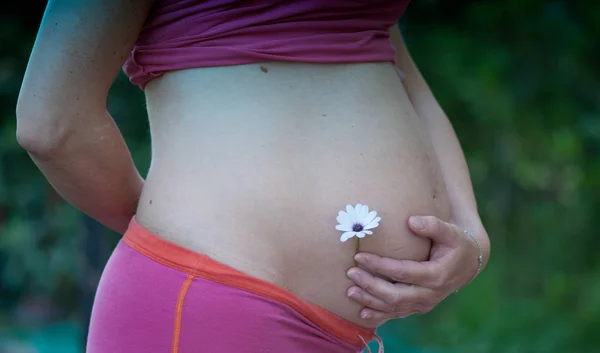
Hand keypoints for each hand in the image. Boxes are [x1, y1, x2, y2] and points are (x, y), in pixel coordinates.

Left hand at [346, 216, 487, 325]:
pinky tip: (363, 312)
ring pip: (394, 307)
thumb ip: (433, 225)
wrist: (468, 263)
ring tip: (349, 292)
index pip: (402, 272)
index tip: (360, 256)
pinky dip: (380, 314)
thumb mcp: (450, 232)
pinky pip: (397, 314)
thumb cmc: (456, 243)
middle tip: (350, 273)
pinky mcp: (419, 307)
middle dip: (370, 285)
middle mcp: (430, 294)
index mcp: (436, 275)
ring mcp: (425, 304)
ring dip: (370, 301)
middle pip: (395, 295)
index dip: (380, 265)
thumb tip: (411, 221)